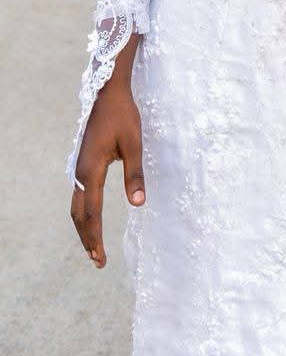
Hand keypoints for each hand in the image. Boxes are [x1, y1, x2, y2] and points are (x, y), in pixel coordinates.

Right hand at [70, 82, 144, 268]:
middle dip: (88, 238)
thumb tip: (139, 204)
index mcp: (91, 170)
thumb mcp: (134, 144)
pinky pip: (79, 196)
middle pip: (79, 215)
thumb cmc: (123, 116)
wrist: (107, 94)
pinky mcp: (83, 164)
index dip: (96, 236)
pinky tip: (91, 220)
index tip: (100, 256)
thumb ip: (135, 174)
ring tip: (94, 247)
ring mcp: (79, 168)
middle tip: (98, 261)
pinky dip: (83, 214)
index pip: (92, 212)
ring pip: (76, 207)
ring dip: (84, 228)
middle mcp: (80, 172)